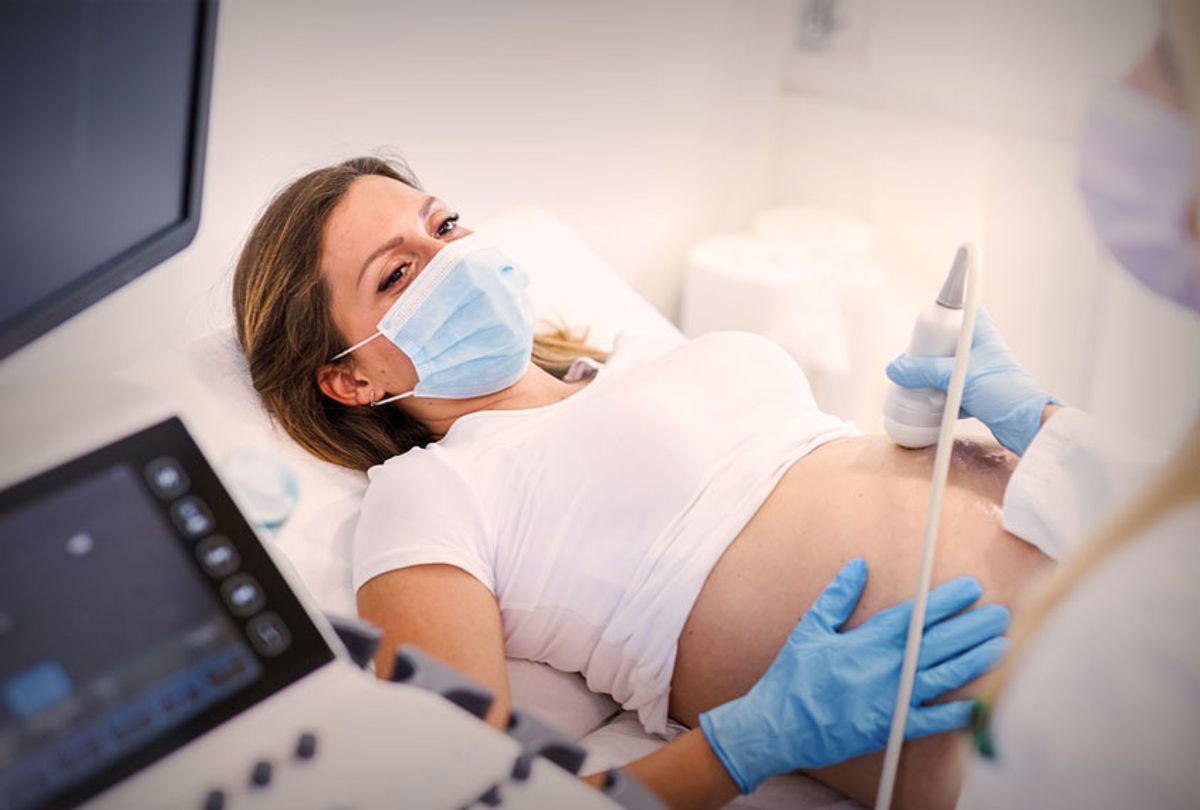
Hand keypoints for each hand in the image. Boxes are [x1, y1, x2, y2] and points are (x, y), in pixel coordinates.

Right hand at [697, 558, 1009, 793]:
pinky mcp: (890, 729)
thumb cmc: (792, 677)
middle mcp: (884, 669)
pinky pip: (931, 722)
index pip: (915, 616)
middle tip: (1001, 613)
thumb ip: (837, 596)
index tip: (970, 588)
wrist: (778, 726)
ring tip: (1002, 645)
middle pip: (938, 643)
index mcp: (866, 642)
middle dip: (972, 626)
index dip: (945, 601)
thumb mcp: (810, 629)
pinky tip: (981, 702)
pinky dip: (957, 714)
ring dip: (975, 660)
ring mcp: (890, 701)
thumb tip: (858, 565)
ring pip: (944, 677)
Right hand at [885, 308, 1057, 455]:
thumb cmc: (1004, 393)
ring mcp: (981, 374)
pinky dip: (942, 398)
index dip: (945, 316)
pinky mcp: (980, 396)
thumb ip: (924, 370)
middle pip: (949, 344)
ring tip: (918, 385)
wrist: (1026, 426)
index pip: (964, 313)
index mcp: (983, 335)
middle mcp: (983, 352)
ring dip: (934, 378)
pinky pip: (954, 392)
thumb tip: (897, 367)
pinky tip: (931, 406)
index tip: (926, 326)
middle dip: (929, 354)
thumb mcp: (957, 376)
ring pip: (949, 370)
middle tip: (914, 361)